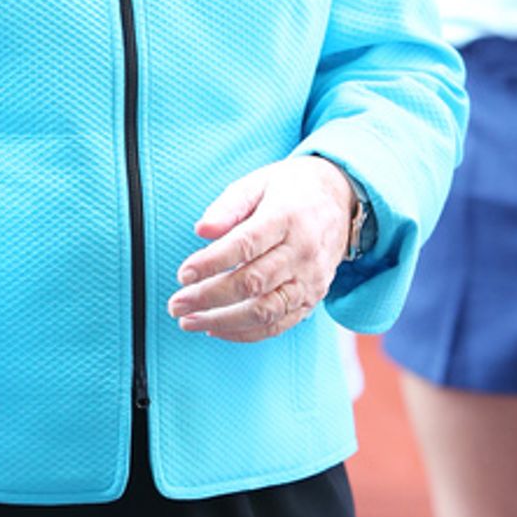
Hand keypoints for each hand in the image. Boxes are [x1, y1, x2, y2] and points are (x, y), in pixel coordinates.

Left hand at [166, 156, 355, 341]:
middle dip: (209, 297)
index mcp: (287, 217)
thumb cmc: (290, 190)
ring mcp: (310, 279)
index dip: (211, 263)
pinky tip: (216, 329)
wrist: (340, 199)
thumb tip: (202, 231)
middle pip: (253, 283)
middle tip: (176, 304)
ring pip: (265, 311)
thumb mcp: (258, 183)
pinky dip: (245, 333)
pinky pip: (279, 325)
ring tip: (189, 321)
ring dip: (223, 322)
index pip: (246, 245)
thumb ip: (228, 206)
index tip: (183, 274)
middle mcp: (302, 252)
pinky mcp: (312, 298)